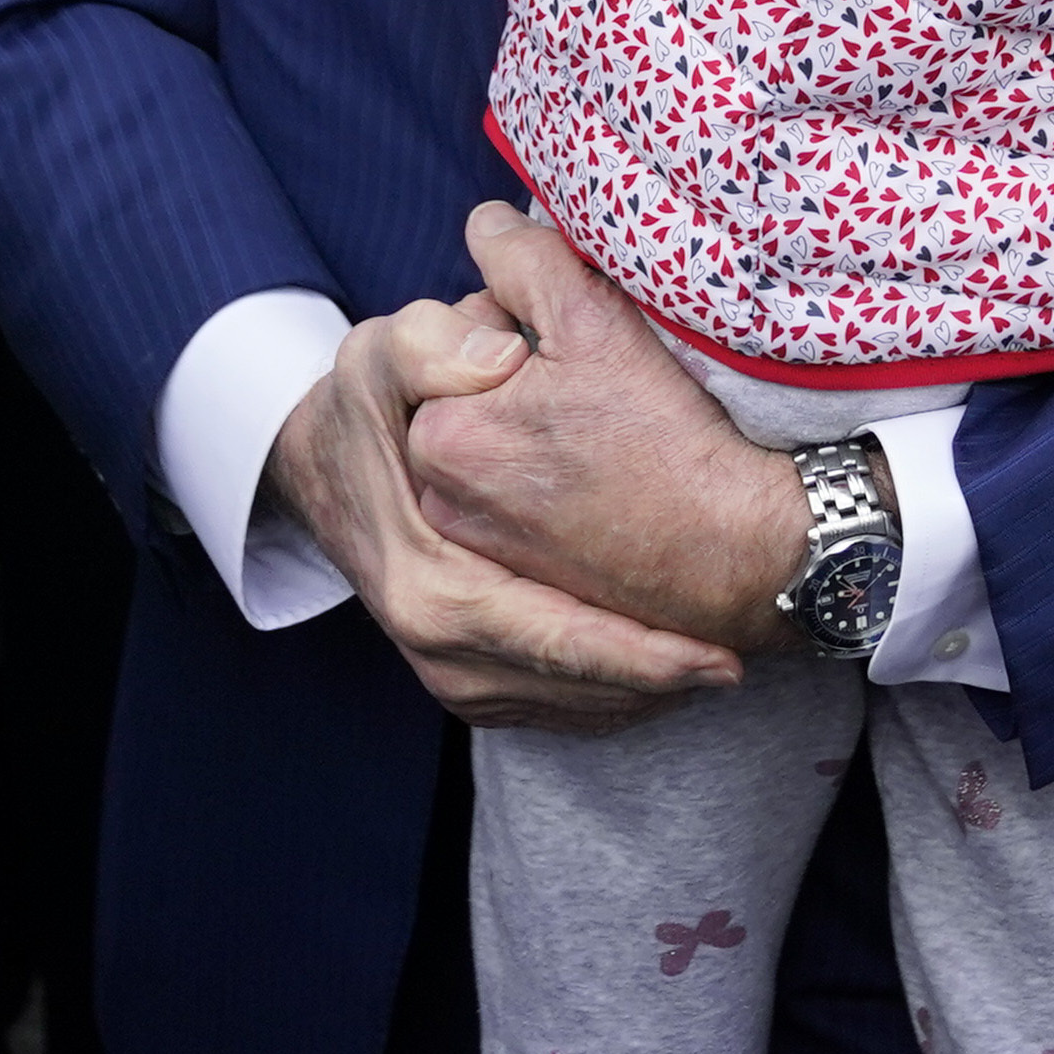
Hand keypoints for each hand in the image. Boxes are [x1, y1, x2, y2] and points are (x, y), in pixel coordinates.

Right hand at [274, 286, 744, 730]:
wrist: (315, 464)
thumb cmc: (363, 408)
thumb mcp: (383, 353)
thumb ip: (435, 345)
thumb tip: (500, 360)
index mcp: (428, 586)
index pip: (553, 638)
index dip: (639, 652)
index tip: (716, 651)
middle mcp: (435, 647)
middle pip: (570, 688)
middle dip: (659, 681)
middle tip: (738, 662)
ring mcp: (444, 673)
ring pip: (565, 708)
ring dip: (642, 694)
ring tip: (715, 665)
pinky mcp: (460, 679)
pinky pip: (550, 708)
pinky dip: (610, 697)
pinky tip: (664, 672)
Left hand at [400, 204, 812, 654]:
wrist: (737, 550)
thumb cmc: (668, 435)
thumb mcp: (593, 317)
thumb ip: (521, 257)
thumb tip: (484, 226)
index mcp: (441, 431)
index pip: (459, 333)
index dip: (521, 322)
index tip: (578, 353)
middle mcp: (441, 500)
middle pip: (471, 391)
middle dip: (517, 375)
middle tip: (596, 392)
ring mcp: (477, 548)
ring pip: (494, 444)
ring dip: (532, 427)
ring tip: (605, 436)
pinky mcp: (517, 579)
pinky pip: (517, 499)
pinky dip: (548, 481)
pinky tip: (605, 480)